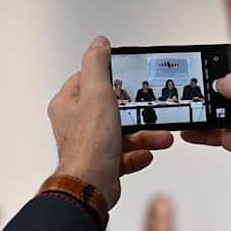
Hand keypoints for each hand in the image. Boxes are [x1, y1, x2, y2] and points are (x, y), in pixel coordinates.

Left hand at [48, 36, 173, 208]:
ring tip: (161, 136)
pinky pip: (125, 155)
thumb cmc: (89, 145)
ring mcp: (90, 145)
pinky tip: (147, 153)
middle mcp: (76, 124)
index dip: (110, 78)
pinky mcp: (103, 163)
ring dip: (145, 134)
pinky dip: (139, 153)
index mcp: (68, 105)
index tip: (127, 78)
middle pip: (112, 108)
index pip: (88, 80)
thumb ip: (97, 63)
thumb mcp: (96, 92)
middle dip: (138, 111)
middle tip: (152, 110)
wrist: (91, 187)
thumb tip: (99, 43)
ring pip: (122, 133)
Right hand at [182, 73, 230, 203]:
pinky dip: (205, 133)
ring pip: (223, 115)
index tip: (202, 67)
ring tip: (184, 111)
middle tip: (188, 91)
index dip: (222, 67)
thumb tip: (220, 81)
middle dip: (209, 91)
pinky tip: (190, 132)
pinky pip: (221, 135)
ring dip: (202, 114)